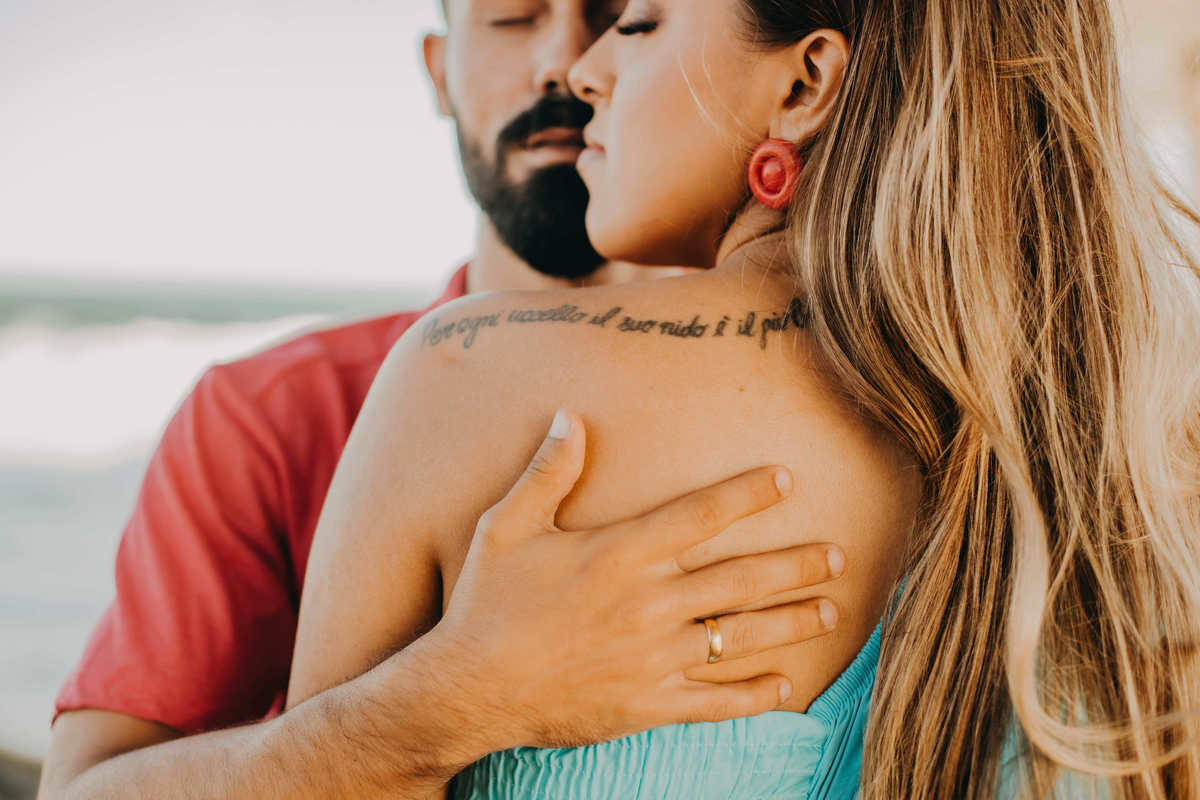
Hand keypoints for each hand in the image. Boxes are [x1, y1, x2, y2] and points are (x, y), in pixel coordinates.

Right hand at [430, 409, 844, 750]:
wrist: (469, 689)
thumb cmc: (487, 603)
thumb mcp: (507, 527)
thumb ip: (547, 472)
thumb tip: (573, 417)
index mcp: (621, 554)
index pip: (702, 515)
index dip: (749, 493)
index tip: (787, 479)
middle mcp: (649, 603)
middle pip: (741, 577)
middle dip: (795, 563)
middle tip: (838, 554)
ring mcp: (654, 658)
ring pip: (740, 636)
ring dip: (792, 622)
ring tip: (832, 610)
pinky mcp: (649, 704)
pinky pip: (716, 702)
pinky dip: (756, 696)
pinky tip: (788, 686)